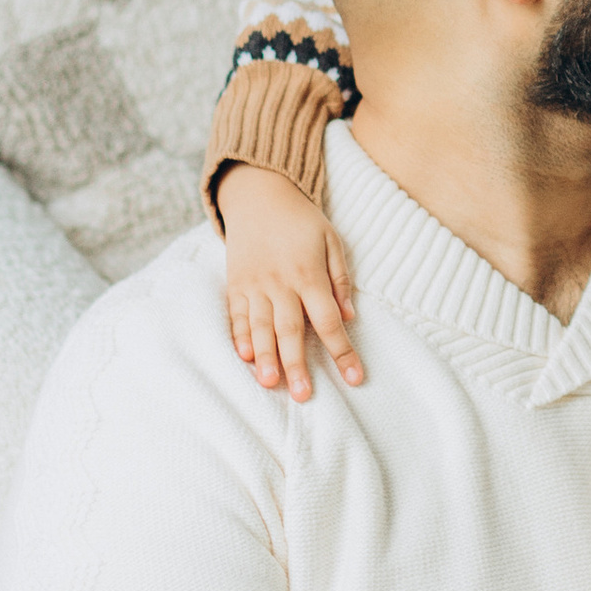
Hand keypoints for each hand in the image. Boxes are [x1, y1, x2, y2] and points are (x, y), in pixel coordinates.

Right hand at [219, 163, 362, 399]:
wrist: (259, 194)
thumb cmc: (302, 220)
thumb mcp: (332, 241)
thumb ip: (340, 279)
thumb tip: (350, 316)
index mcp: (309, 274)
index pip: (328, 321)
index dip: (342, 351)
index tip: (354, 378)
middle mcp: (280, 283)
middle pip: (290, 330)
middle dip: (297, 365)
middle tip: (303, 396)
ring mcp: (254, 284)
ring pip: (260, 327)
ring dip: (265, 357)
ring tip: (270, 384)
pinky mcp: (235, 284)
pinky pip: (236, 314)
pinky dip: (239, 336)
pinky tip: (244, 356)